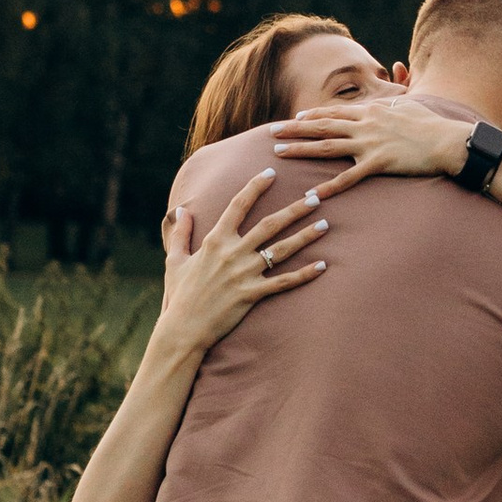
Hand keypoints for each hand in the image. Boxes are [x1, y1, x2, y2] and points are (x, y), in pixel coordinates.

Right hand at [155, 170, 328, 359]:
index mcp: (215, 240)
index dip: (255, 187)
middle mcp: (233, 253)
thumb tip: (181, 209)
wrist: (184, 329)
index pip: (238, 205)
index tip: (271, 172)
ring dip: (305, 235)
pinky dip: (304, 274)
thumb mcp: (175, 260)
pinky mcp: (253, 294)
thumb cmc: (180, 295)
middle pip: (270, 224)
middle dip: (295, 209)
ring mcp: (244, 274)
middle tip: (316, 196)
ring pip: (282, 250)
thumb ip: (180, 233)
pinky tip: (322, 266)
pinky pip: (284, 282)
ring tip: (325, 224)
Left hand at [270, 86, 470, 195]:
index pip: (334, 113)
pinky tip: (313, 194)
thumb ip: (392, 106)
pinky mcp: (378, 163)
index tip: (294, 120)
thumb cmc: (433, 125)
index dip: (312, 117)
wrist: (449, 140)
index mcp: (371, 111)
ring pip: (327, 147)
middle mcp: (365, 125)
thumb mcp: (409, 107)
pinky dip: (330, 186)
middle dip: (294, 129)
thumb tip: (387, 104)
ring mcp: (370, 144)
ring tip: (280, 153)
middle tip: (271, 132)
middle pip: (322, 126)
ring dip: (301, 150)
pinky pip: (349, 177)